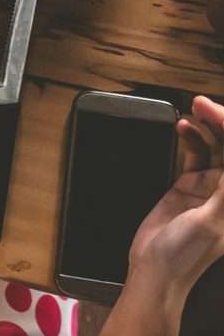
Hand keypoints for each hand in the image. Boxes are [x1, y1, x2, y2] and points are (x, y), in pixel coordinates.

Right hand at [122, 98, 223, 318]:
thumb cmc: (185, 254)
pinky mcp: (190, 185)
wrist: (156, 269)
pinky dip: (191, 137)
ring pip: (217, 146)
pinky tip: (182, 127)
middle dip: (222, 123)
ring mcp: (211, 187)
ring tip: (194, 109)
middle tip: (202, 104)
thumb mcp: (210, 222)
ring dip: (209, 126)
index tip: (216, 113)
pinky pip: (196, 153)